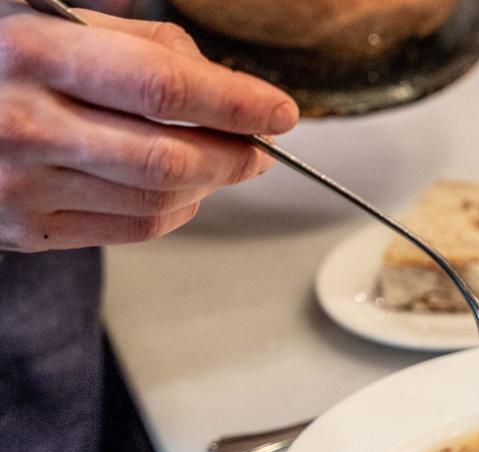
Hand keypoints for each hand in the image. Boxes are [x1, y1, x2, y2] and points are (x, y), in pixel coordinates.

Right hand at [0, 4, 298, 250]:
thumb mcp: (41, 15)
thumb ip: (134, 40)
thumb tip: (215, 77)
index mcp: (30, 51)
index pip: (164, 85)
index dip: (236, 100)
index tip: (279, 110)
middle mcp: (24, 122)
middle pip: (171, 154)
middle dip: (236, 153)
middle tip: (262, 145)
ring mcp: (20, 184)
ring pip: (159, 197)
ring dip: (211, 182)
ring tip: (226, 161)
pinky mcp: (23, 228)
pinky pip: (131, 229)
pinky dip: (176, 210)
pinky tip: (186, 189)